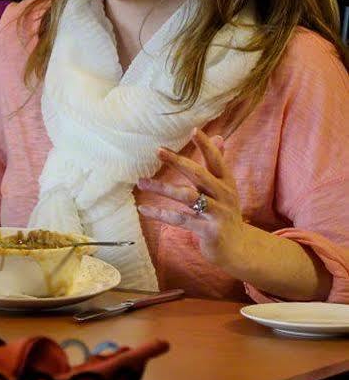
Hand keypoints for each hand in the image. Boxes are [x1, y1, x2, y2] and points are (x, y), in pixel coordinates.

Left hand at [136, 128, 246, 267]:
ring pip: (187, 196)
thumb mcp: (224, 189)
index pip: (216, 161)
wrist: (237, 250)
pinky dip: (160, 214)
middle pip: (199, 174)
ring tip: (141, 182)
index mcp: (227, 184)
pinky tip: (143, 209)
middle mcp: (224, 196)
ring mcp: (218, 214)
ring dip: (162, 187)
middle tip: (158, 150)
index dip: (206, 146)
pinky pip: (180, 219)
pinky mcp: (209, 230)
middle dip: (178, 161)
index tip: (194, 129)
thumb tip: (218, 136)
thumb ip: (217, 165)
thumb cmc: (224, 215)